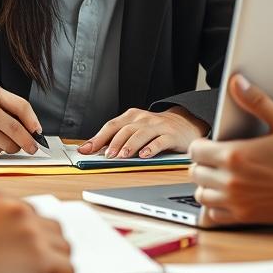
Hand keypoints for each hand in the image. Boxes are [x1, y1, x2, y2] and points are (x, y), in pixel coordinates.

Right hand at [0, 87, 43, 154]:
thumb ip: (11, 115)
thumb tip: (35, 132)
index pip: (21, 106)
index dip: (33, 121)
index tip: (39, 133)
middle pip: (15, 127)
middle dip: (28, 141)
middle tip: (33, 148)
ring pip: (5, 142)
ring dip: (10, 148)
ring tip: (2, 143)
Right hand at [0, 193, 73, 272]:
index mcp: (3, 199)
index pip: (32, 213)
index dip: (30, 235)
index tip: (24, 251)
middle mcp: (22, 210)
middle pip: (51, 227)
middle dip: (46, 247)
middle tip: (36, 265)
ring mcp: (33, 232)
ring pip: (64, 246)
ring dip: (56, 264)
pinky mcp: (40, 257)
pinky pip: (67, 270)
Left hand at [78, 105, 207, 158]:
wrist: (186, 123)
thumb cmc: (156, 129)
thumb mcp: (137, 129)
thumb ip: (119, 138)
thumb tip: (97, 151)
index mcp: (132, 116)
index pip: (112, 126)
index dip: (98, 138)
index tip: (86, 150)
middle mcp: (144, 119)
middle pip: (125, 129)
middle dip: (113, 143)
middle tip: (106, 156)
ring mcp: (158, 126)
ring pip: (141, 134)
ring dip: (129, 145)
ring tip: (122, 156)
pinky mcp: (172, 135)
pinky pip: (160, 141)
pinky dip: (151, 148)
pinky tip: (144, 156)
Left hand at [187, 75, 272, 224]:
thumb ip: (257, 102)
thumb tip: (239, 84)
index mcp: (236, 155)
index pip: (196, 150)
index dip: (201, 144)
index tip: (210, 143)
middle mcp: (231, 180)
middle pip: (196, 172)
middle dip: (204, 163)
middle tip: (218, 159)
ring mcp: (237, 201)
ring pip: (202, 195)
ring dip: (207, 185)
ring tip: (222, 177)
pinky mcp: (245, 217)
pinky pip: (215, 215)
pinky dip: (216, 206)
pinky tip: (228, 196)